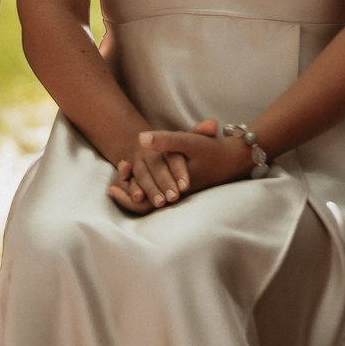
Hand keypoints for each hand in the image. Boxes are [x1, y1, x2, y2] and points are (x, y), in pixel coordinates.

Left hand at [107, 120, 248, 213]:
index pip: (145, 203)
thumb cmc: (210, 148)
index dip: (127, 197)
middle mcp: (177, 197)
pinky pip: (160, 196)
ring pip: (152, 203)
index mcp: (175, 190)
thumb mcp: (187, 142)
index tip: (111, 188)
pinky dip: (146, 189)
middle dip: (127, 199)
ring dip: (135, 194)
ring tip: (117, 184)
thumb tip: (139, 138)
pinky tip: (134, 177)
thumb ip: (164, 141)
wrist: (233, 158)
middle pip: (146, 207)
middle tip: (111, 189)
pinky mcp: (181, 191)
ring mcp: (179, 195)